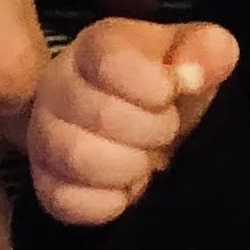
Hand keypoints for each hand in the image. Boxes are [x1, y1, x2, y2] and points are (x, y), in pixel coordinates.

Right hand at [28, 17, 238, 225]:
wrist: (140, 119)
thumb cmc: (163, 84)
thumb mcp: (194, 57)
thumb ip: (206, 50)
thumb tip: (193, 73)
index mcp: (95, 48)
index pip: (111, 61)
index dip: (154, 85)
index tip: (173, 92)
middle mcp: (58, 87)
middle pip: (99, 115)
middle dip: (152, 130)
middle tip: (166, 130)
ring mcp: (43, 135)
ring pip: (77, 158)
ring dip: (129, 167)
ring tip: (146, 160)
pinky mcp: (44, 181)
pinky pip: (64, 200)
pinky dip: (106, 202)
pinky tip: (125, 187)